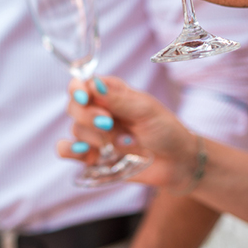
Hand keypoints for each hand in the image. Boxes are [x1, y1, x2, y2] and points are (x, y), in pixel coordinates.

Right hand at [56, 76, 200, 191]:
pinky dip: (69, 151)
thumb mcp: (146, 110)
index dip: (78, 90)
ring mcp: (96, 135)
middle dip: (87, 116)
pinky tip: (83, 152)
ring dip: (93, 137)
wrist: (178, 163)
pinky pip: (68, 151)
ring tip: (118, 144)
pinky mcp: (94, 157)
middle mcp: (99, 112)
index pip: (82, 84)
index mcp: (110, 93)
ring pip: (75, 130)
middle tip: (107, 124)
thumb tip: (92, 85)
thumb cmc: (166, 130)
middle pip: (74, 107)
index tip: (85, 98)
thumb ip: (118, 100)